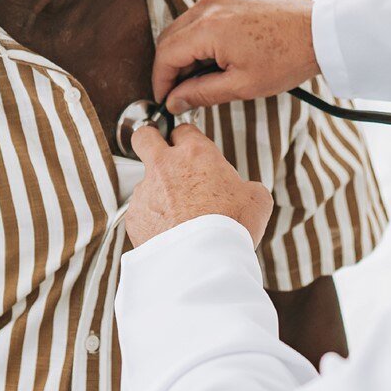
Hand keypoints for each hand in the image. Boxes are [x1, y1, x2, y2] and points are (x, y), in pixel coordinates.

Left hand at [125, 122, 273, 248]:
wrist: (203, 261)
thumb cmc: (231, 226)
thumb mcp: (256, 199)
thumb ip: (246, 186)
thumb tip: (244, 191)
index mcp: (196, 154)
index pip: (183, 129)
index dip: (187, 138)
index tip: (190, 148)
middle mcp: (165, 166)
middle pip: (144, 136)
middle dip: (149, 139)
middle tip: (159, 151)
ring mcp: (145, 191)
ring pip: (144, 181)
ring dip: (156, 191)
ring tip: (177, 215)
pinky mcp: (134, 217)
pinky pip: (141, 211)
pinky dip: (152, 219)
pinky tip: (169, 233)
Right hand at [151, 0, 317, 112]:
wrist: (320, 32)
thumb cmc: (287, 58)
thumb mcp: (242, 85)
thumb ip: (201, 93)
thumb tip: (174, 101)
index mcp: (209, 26)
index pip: (166, 54)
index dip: (161, 80)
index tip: (166, 99)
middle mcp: (210, 2)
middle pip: (171, 36)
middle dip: (172, 65)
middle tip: (184, 91)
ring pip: (187, 23)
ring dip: (189, 48)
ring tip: (207, 73)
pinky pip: (206, 10)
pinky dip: (205, 30)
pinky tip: (221, 50)